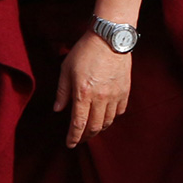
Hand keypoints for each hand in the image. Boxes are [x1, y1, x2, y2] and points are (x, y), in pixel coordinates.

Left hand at [54, 33, 131, 147]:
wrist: (110, 38)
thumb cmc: (84, 51)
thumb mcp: (66, 69)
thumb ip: (62, 92)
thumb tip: (58, 110)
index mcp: (83, 94)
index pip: (78, 124)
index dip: (73, 138)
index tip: (69, 144)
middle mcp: (100, 98)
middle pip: (94, 127)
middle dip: (85, 137)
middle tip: (79, 139)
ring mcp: (115, 95)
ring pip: (108, 122)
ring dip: (99, 129)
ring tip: (91, 129)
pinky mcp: (125, 91)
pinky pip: (119, 111)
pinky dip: (112, 117)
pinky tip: (106, 116)